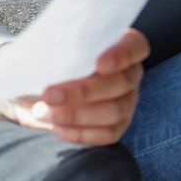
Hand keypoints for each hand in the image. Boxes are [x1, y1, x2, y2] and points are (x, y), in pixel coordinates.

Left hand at [0, 29, 148, 145]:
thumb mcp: (55, 47)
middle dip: (83, 92)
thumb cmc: (54, 58)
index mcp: (123, 45)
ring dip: (77, 115)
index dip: (121, 55)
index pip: (134, 46)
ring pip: (114, 111)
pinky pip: (107, 134)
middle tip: (50, 95)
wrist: (46, 87)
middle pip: (120, 83)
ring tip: (46, 113)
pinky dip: (81, 133)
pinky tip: (57, 127)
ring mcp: (128, 102)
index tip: (99, 64)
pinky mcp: (118, 126)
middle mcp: (131, 74)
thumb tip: (45, 57)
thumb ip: (59, 47)